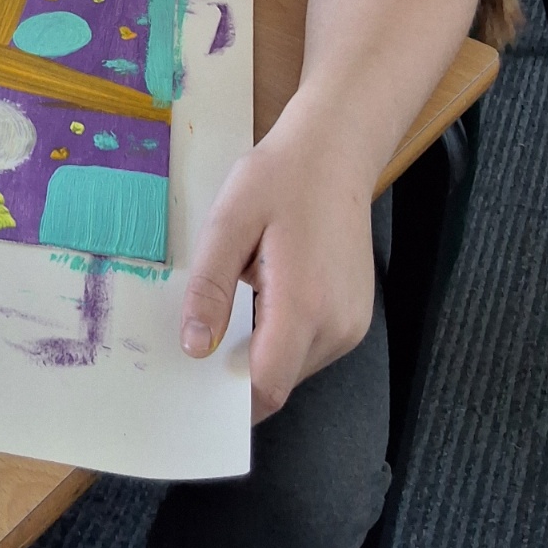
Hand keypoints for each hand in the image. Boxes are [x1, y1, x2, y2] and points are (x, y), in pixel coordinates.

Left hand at [180, 110, 376, 422]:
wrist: (336, 150)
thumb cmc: (280, 178)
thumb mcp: (230, 222)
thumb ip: (210, 287)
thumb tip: (194, 348)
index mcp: (306, 305)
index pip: (266, 386)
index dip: (227, 397)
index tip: (191, 385)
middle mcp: (338, 327)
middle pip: (278, 380)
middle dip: (237, 369)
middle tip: (201, 332)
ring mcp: (353, 324)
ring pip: (294, 366)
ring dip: (261, 349)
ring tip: (240, 297)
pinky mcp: (356, 316)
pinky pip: (310, 346)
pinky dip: (282, 334)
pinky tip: (265, 292)